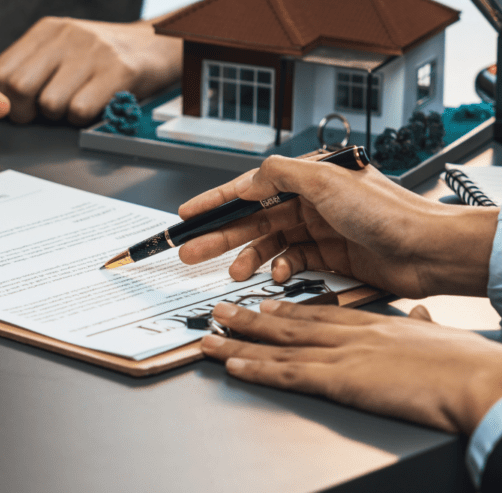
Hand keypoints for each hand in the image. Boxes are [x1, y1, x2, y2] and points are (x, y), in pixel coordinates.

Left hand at [0, 17, 179, 124]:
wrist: (158, 45)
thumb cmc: (103, 56)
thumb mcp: (63, 48)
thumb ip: (30, 67)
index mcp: (48, 30)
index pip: (2, 70)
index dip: (6, 97)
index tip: (23, 106)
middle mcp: (67, 36)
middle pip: (18, 87)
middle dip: (27, 111)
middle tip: (44, 113)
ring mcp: (93, 53)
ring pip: (50, 103)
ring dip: (60, 115)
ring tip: (77, 102)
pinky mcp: (118, 72)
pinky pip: (81, 110)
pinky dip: (84, 118)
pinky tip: (96, 105)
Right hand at [177, 155, 497, 299]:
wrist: (428, 250)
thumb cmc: (388, 212)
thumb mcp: (325, 181)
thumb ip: (279, 173)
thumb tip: (247, 179)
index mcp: (308, 177)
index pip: (251, 187)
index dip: (217, 201)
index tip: (189, 214)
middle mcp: (312, 201)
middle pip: (253, 218)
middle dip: (220, 234)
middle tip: (191, 250)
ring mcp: (320, 230)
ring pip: (269, 244)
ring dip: (248, 257)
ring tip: (233, 271)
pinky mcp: (330, 257)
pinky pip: (291, 262)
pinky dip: (279, 269)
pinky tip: (277, 275)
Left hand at [201, 300, 501, 434]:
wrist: (479, 378)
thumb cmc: (468, 363)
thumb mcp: (440, 336)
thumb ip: (420, 326)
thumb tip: (417, 318)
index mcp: (375, 324)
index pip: (322, 315)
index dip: (288, 309)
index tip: (266, 305)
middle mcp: (351, 335)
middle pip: (290, 325)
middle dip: (251, 319)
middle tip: (221, 311)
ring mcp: (343, 356)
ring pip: (278, 347)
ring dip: (240, 341)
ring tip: (210, 334)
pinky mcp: (340, 381)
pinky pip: (287, 374)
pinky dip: (256, 370)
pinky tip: (233, 366)